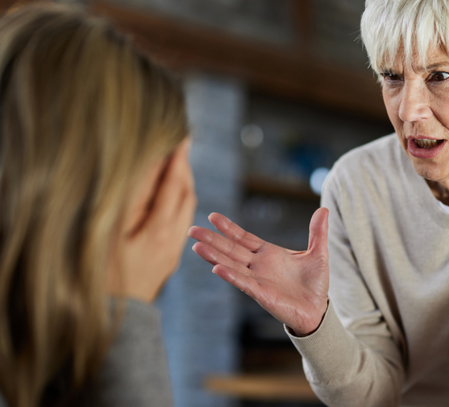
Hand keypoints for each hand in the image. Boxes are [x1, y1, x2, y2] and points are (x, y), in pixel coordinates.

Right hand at [107, 138, 196, 302]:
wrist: (116, 318)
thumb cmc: (104, 276)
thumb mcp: (111, 235)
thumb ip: (130, 202)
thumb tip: (145, 171)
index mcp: (158, 230)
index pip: (172, 185)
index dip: (176, 160)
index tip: (181, 138)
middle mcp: (173, 238)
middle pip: (185, 194)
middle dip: (184, 168)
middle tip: (181, 146)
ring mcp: (174, 249)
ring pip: (187, 209)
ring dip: (184, 184)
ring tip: (177, 165)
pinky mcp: (170, 257)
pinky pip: (182, 221)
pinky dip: (180, 201)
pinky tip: (171, 196)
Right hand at [188, 208, 328, 335]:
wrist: (318, 310)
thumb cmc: (315, 284)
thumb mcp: (318, 253)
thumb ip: (317, 232)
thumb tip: (324, 209)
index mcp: (268, 253)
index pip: (243, 238)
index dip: (228, 228)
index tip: (213, 217)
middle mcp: (258, 265)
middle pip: (230, 249)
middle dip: (212, 239)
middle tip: (192, 229)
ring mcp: (257, 279)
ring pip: (231, 264)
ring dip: (214, 256)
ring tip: (196, 246)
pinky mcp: (261, 293)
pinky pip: (243, 282)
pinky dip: (230, 275)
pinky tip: (217, 268)